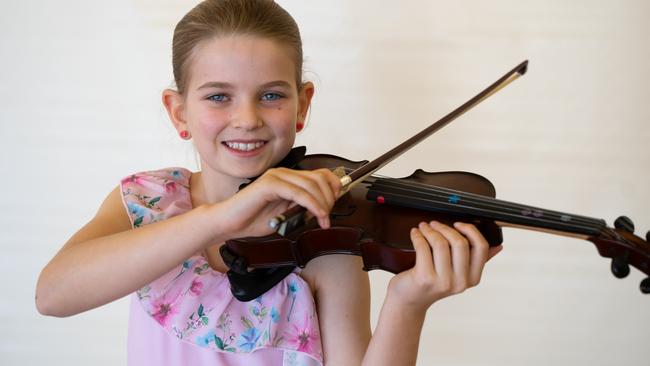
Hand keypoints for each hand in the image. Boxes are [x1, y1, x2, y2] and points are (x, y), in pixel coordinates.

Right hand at [215, 167, 341, 238]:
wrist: (229, 223)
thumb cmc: (253, 219)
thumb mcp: (286, 214)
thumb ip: (302, 207)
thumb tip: (322, 208)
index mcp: (288, 179)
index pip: (320, 174)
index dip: (333, 187)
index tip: (336, 204)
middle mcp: (283, 174)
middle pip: (319, 178)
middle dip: (330, 198)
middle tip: (327, 217)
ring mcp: (276, 177)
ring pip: (311, 184)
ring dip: (322, 204)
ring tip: (322, 220)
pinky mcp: (269, 184)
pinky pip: (298, 192)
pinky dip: (312, 204)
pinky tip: (316, 215)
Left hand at [387, 221, 501, 311]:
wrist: (410, 301)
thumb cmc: (432, 283)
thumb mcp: (457, 274)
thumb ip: (476, 260)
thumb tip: (498, 246)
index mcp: (473, 279)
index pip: (481, 247)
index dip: (470, 230)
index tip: (457, 224)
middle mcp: (461, 282)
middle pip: (460, 243)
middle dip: (445, 228)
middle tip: (434, 223)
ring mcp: (443, 282)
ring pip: (440, 243)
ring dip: (429, 230)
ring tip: (423, 227)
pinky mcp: (425, 278)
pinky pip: (423, 247)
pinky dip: (418, 236)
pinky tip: (415, 233)